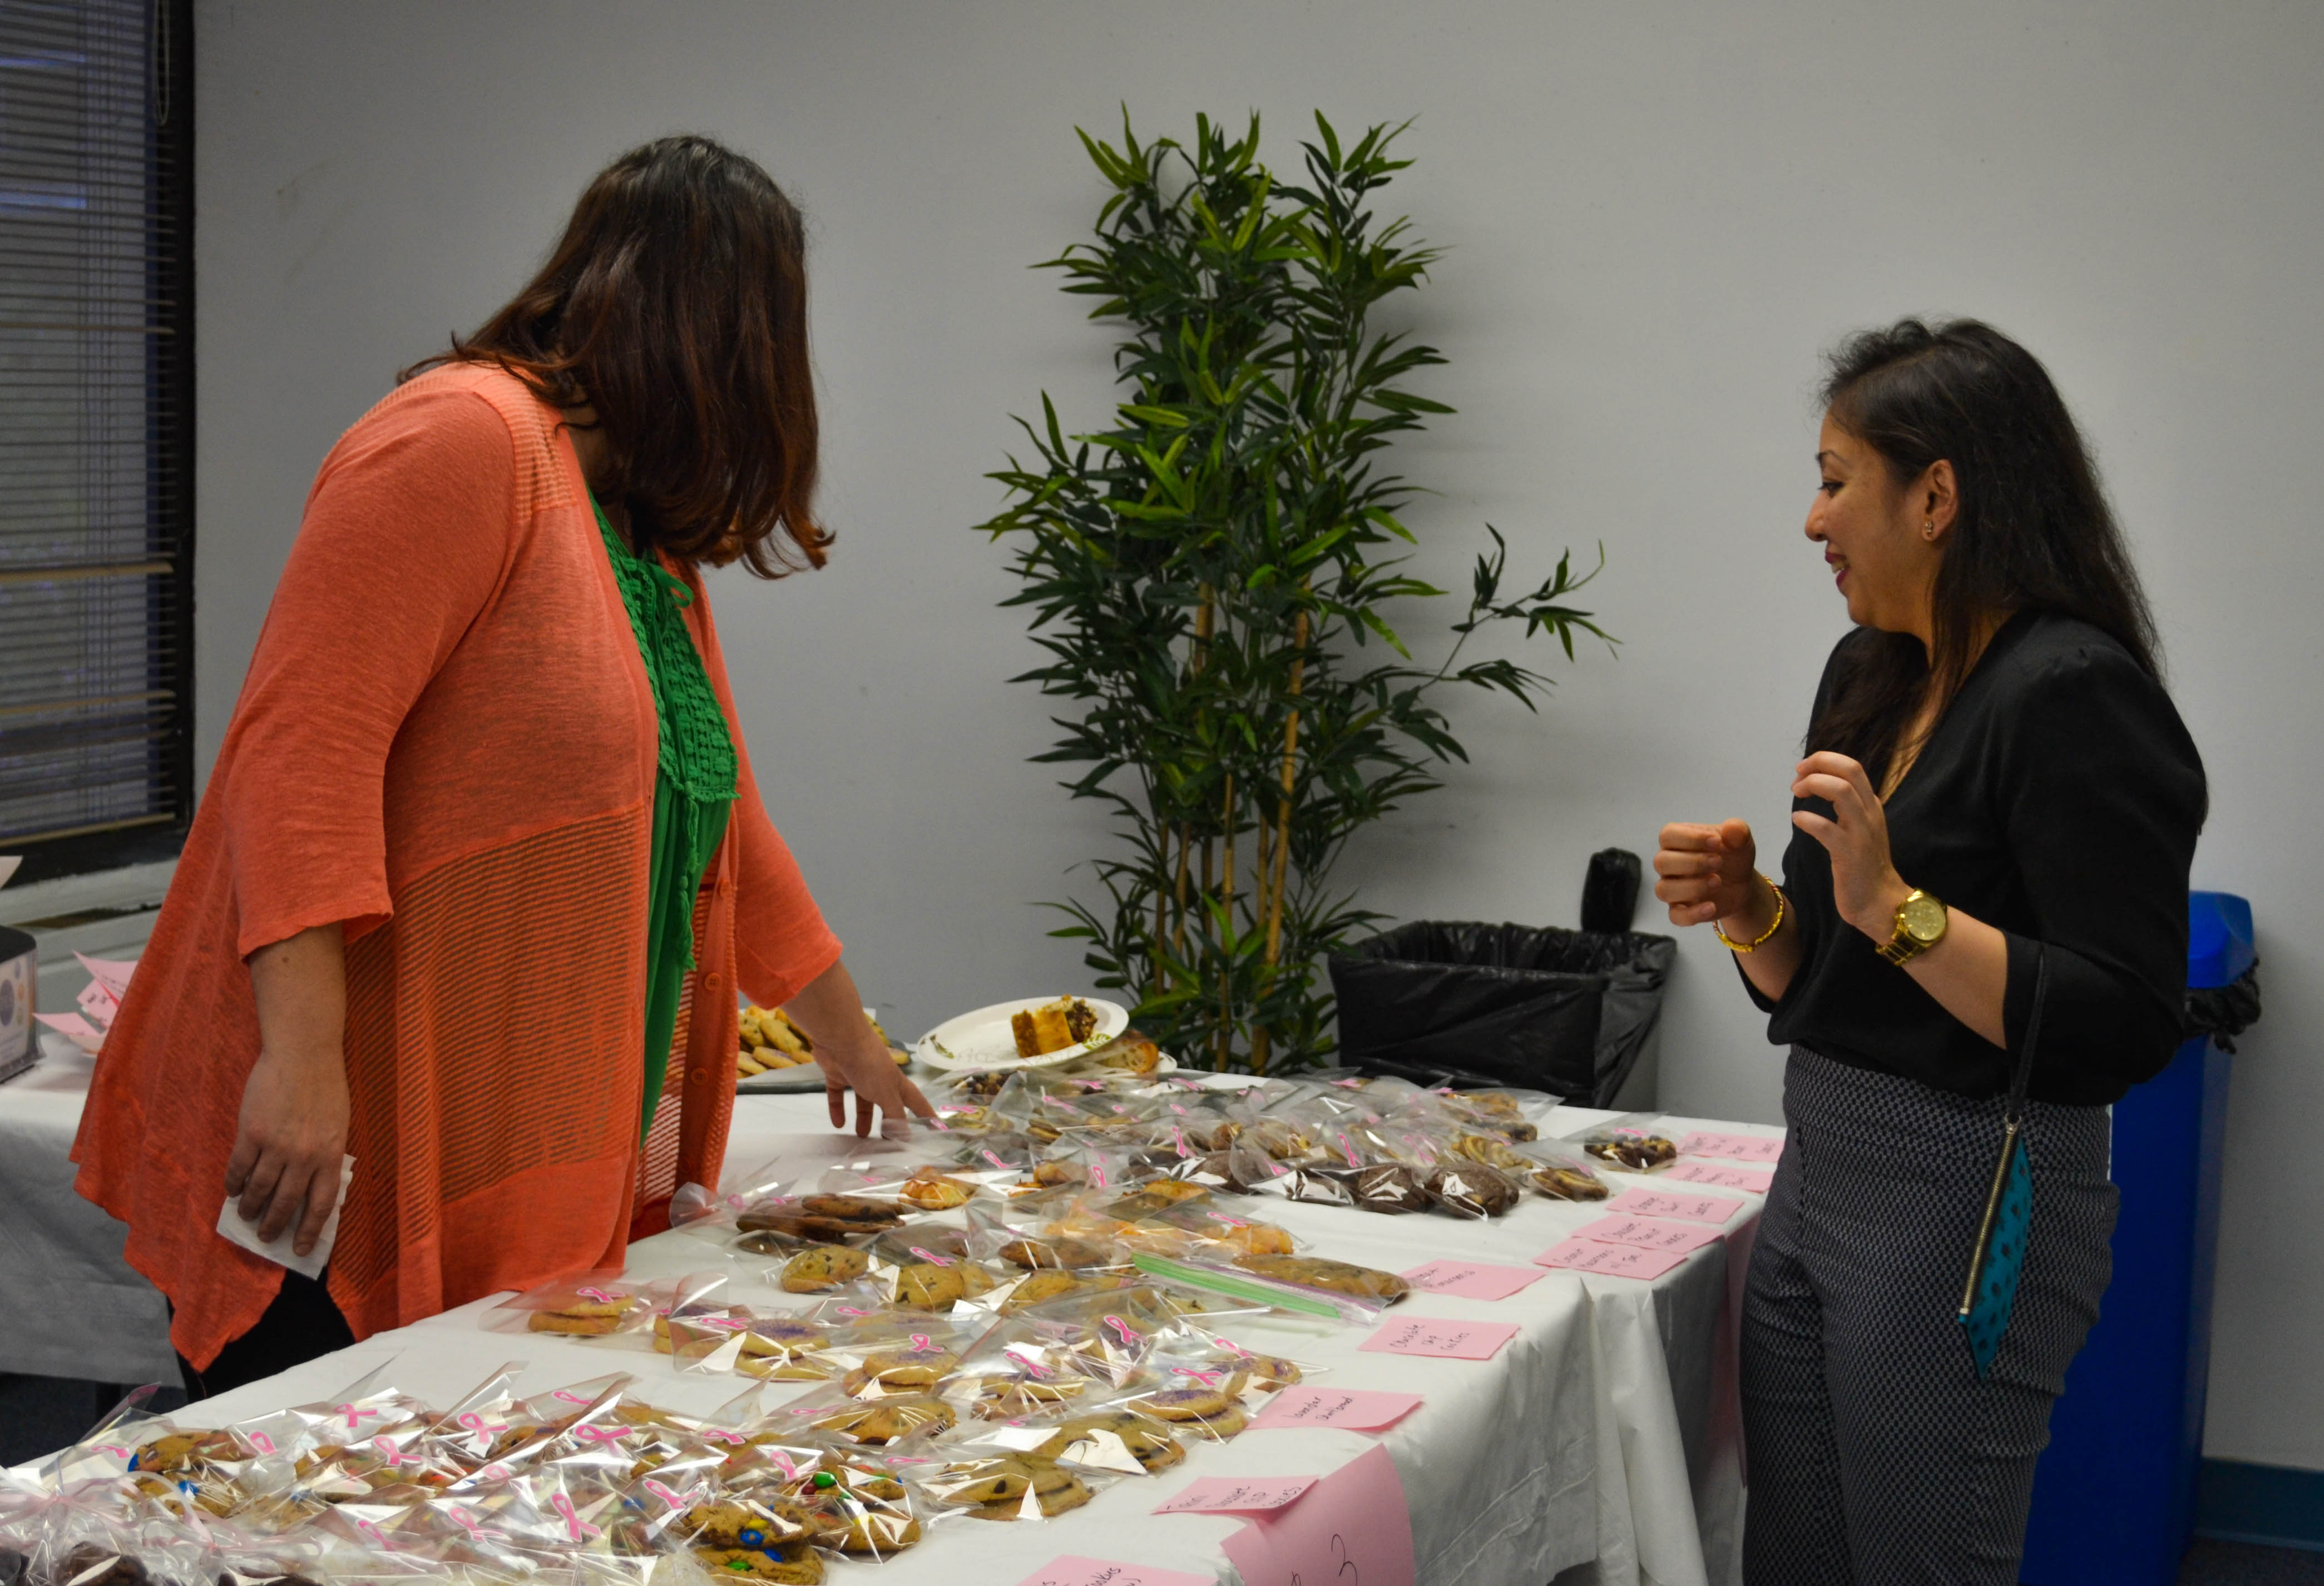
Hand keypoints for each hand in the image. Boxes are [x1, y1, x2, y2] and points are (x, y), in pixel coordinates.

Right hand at [223, 1044, 349, 1255]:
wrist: (304, 1054)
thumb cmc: (325, 1087)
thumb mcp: (338, 1125)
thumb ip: (326, 1155)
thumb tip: (312, 1187)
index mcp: (330, 1155)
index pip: (321, 1205)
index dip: (310, 1232)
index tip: (302, 1250)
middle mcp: (304, 1156)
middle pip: (286, 1203)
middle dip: (275, 1225)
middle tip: (266, 1238)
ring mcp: (276, 1146)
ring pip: (259, 1189)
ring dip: (251, 1208)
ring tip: (247, 1217)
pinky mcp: (251, 1133)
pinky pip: (239, 1168)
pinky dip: (234, 1183)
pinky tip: (232, 1191)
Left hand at [817, 1037, 934, 1141]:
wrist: (839, 1038)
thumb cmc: (868, 1065)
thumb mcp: (886, 1093)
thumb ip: (895, 1115)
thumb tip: (906, 1136)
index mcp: (896, 1082)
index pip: (916, 1102)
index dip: (925, 1115)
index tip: (935, 1128)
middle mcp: (880, 1079)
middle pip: (888, 1104)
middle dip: (890, 1121)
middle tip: (889, 1142)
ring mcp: (858, 1075)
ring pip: (863, 1101)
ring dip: (863, 1118)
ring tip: (861, 1137)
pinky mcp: (838, 1073)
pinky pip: (839, 1095)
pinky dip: (838, 1108)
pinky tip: (838, 1124)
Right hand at [1654, 819, 1762, 930]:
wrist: (1742, 883)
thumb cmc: (1733, 856)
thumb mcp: (1741, 840)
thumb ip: (1738, 830)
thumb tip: (1731, 829)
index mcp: (1678, 841)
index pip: (1667, 835)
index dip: (1689, 838)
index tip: (1716, 841)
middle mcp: (1669, 864)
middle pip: (1661, 862)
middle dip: (1692, 863)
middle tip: (1719, 862)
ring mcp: (1673, 888)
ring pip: (1664, 890)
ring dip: (1692, 887)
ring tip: (1717, 882)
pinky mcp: (1681, 910)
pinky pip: (1675, 916)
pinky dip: (1693, 913)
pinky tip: (1712, 906)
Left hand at [1791, 751, 1911, 938]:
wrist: (1881, 902)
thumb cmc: (1864, 865)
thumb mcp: (1859, 828)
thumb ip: (1846, 806)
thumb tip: (1820, 784)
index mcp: (1870, 805)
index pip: (1853, 767)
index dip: (1825, 760)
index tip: (1803, 770)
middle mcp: (1869, 813)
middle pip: (1850, 771)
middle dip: (1820, 764)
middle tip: (1797, 776)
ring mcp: (1861, 833)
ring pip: (1842, 791)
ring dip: (1814, 784)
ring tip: (1797, 793)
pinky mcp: (1850, 854)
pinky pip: (1827, 828)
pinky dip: (1807, 819)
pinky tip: (1797, 820)